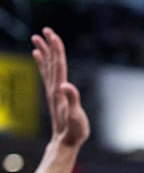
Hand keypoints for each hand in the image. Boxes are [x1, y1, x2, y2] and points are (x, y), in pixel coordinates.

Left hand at [31, 27, 89, 146]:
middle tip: (45, 30)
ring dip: (44, 52)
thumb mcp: (76, 116)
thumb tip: (66, 85)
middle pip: (51, 62)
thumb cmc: (73, 131)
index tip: (52, 34)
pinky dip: (43, 64)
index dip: (56, 49)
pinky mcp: (54, 96)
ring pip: (47, 67)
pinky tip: (39, 57)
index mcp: (59, 90)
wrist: (64, 142)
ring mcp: (53, 92)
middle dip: (48, 46)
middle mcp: (54, 88)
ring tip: (37, 39)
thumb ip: (72, 100)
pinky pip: (47, 75)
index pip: (58, 64)